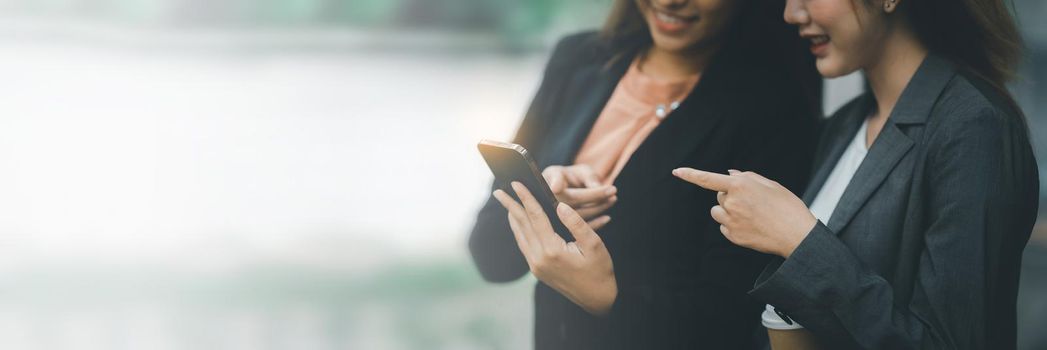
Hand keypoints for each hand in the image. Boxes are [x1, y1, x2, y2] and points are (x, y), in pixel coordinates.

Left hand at [492, 181, 616, 314]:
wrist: (597, 299)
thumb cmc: (599, 270)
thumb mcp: (594, 244)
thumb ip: (576, 223)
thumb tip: (560, 205)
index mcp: (553, 250)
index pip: (535, 217)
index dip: (526, 198)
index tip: (516, 183)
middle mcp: (539, 259)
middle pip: (522, 225)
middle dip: (510, 206)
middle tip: (498, 190)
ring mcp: (536, 266)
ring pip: (520, 236)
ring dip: (512, 217)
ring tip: (505, 202)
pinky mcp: (537, 270)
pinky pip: (524, 245)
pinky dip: (519, 231)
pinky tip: (518, 222)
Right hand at [542, 165, 616, 228]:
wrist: (568, 192)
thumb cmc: (575, 178)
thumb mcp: (581, 171)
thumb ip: (589, 176)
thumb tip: (596, 187)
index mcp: (551, 181)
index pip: (556, 182)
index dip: (554, 184)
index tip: (556, 187)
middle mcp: (549, 199)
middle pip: (572, 199)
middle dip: (595, 195)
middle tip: (613, 190)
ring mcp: (555, 215)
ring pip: (577, 214)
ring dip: (598, 208)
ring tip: (613, 199)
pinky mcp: (565, 227)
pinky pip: (579, 228)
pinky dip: (596, 224)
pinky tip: (607, 218)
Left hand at [672, 168, 816, 257]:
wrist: (797, 235)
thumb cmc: (787, 206)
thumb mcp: (770, 185)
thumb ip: (747, 177)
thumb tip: (728, 175)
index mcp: (741, 186)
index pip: (709, 179)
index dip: (691, 174)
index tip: (676, 171)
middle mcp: (732, 202)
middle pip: (719, 196)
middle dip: (730, 196)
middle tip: (753, 203)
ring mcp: (731, 220)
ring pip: (718, 211)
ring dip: (728, 211)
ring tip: (751, 216)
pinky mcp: (732, 236)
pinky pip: (724, 226)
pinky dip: (733, 225)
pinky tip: (751, 227)